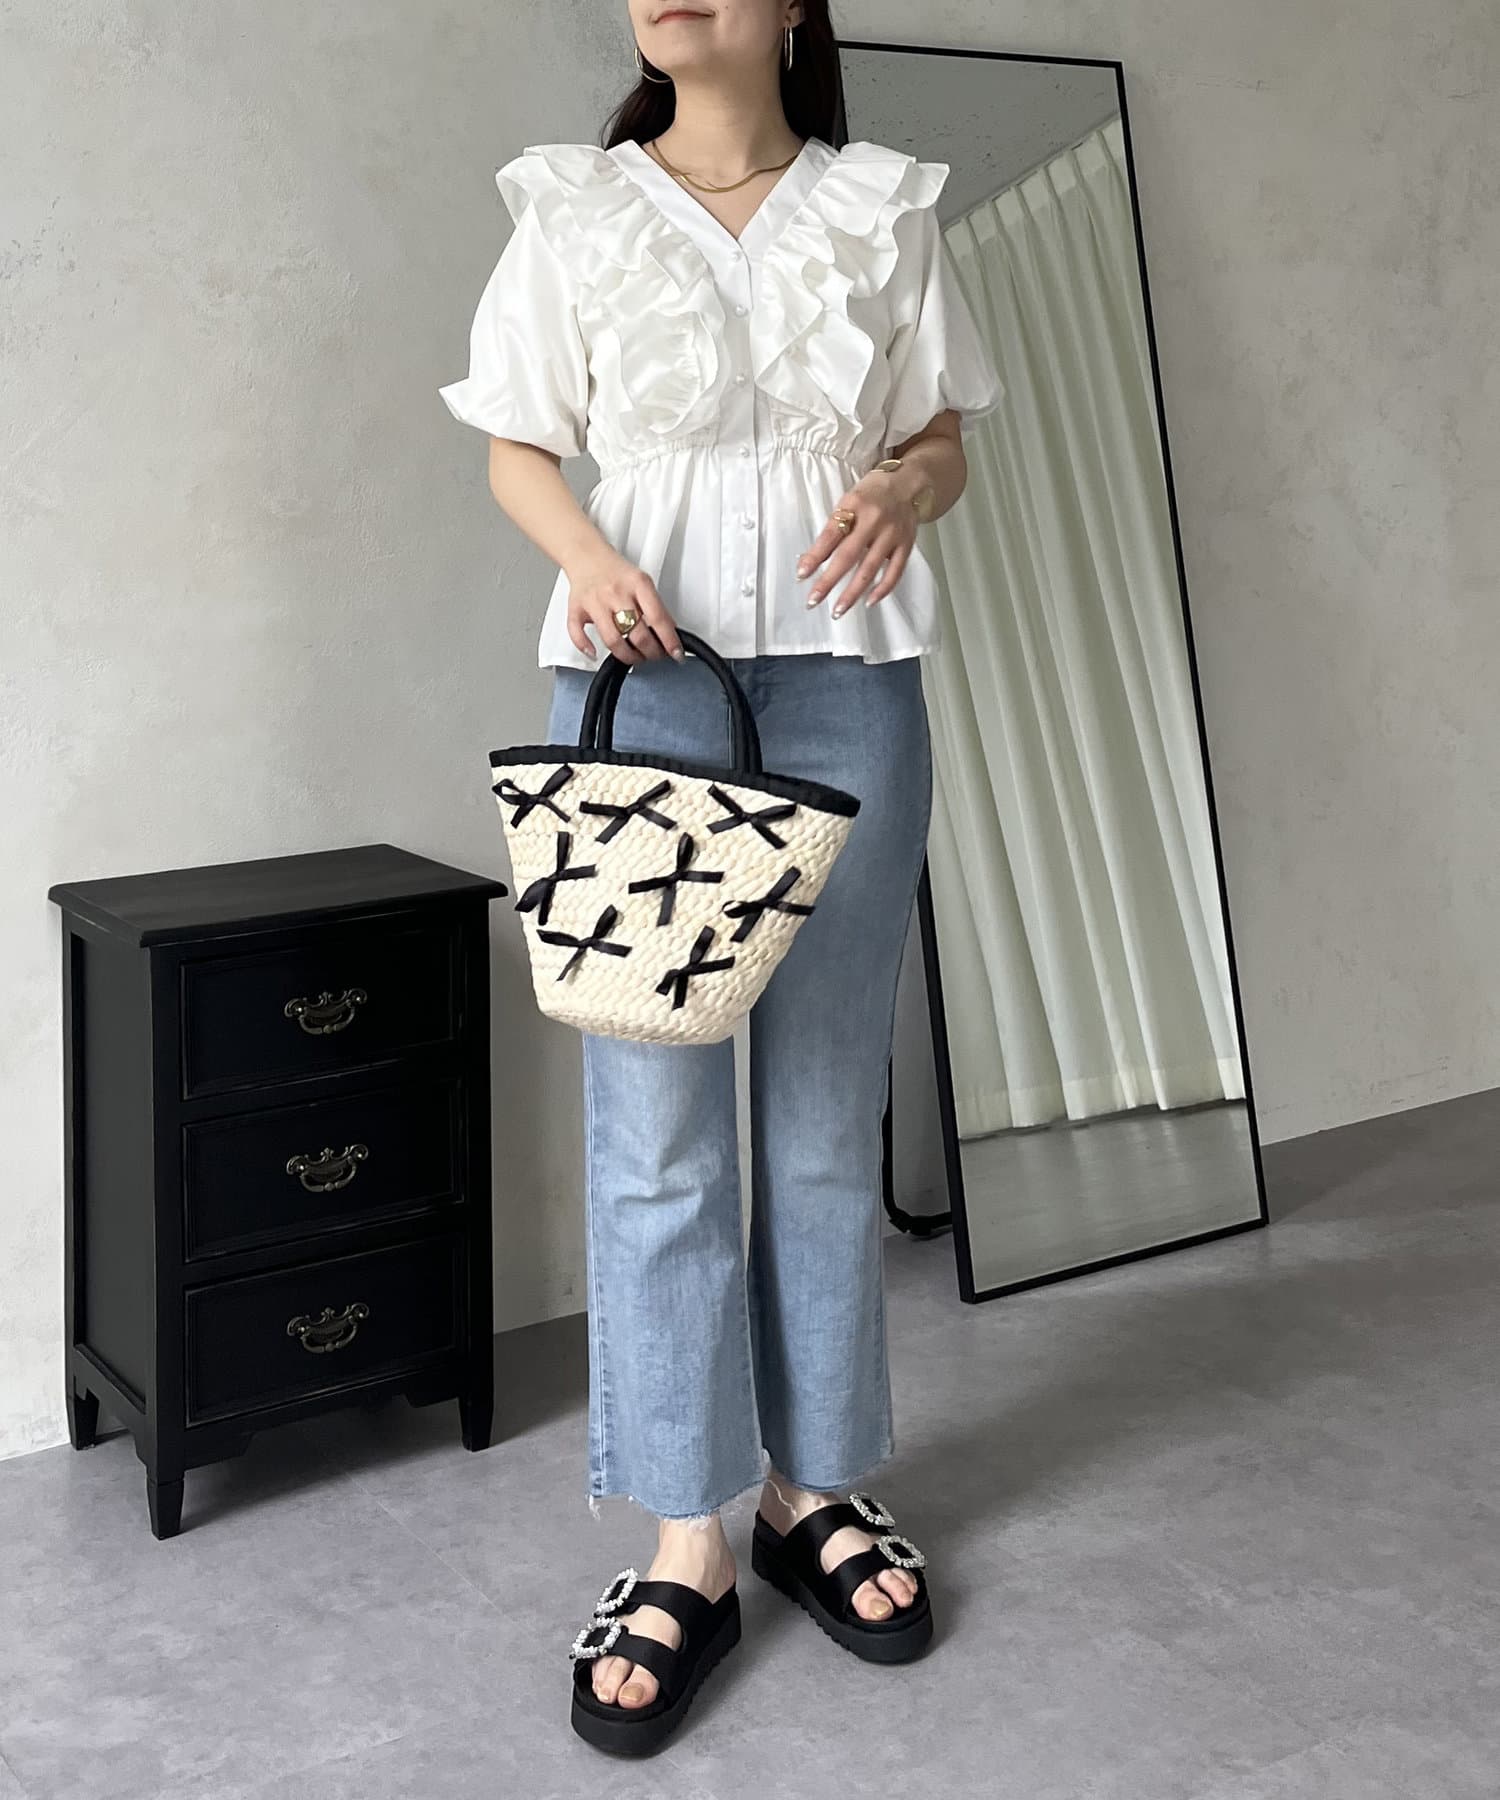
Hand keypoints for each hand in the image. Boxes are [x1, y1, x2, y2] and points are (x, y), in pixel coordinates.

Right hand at [563, 549, 685, 663]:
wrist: (586, 554)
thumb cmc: (615, 571)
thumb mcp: (642, 582)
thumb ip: (655, 606)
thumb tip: (669, 633)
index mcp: (637, 583)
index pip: (658, 618)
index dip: (669, 641)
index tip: (676, 653)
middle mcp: (616, 592)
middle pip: (637, 634)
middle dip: (650, 652)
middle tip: (655, 655)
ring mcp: (595, 602)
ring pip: (613, 640)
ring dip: (627, 656)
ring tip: (635, 657)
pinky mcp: (576, 608)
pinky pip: (578, 633)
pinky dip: (586, 647)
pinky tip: (595, 653)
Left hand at [797, 471, 917, 616]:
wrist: (908, 483)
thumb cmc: (871, 494)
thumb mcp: (848, 502)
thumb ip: (833, 529)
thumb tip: (811, 560)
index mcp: (855, 505)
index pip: (831, 535)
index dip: (815, 556)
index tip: (801, 574)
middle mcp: (874, 520)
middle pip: (848, 556)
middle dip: (829, 581)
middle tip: (813, 600)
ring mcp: (892, 534)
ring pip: (869, 569)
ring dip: (852, 593)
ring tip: (838, 611)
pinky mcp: (906, 545)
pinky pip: (895, 572)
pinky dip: (882, 589)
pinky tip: (868, 602)